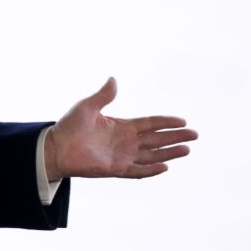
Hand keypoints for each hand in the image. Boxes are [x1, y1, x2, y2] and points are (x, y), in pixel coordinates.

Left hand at [44, 77, 196, 180]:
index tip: (183, 121)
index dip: (166, 122)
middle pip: (156, 140)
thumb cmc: (69, 126)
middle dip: (175, 137)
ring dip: (169, 153)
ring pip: (152, 156)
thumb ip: (104, 95)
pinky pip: (137, 171)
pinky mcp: (115, 169)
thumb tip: (114, 79)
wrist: (55, 147)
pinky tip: (165, 166)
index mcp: (122, 126)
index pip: (150, 124)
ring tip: (187, 150)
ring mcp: (122, 156)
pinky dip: (150, 170)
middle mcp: (126, 142)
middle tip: (195, 135)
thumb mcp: (87, 106)